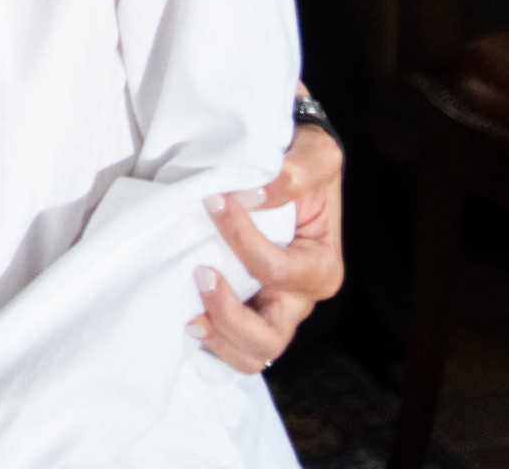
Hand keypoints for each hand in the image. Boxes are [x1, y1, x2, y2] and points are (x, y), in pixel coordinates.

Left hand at [190, 124, 345, 369]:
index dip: (241, 240)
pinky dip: (214, 344)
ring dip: (220, 338)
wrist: (289, 168)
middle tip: (200, 273)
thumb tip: (255, 194)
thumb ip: (295, 173)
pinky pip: (235, 347)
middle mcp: (300, 297)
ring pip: (253, 353)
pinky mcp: (252, 311)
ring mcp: (275, 310)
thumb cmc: (304, 163)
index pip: (276, 270)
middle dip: (230, 314)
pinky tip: (188, 319)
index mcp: (320, 266)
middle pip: (271, 336)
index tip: (213, 200)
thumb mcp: (317, 154)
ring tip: (190, 314)